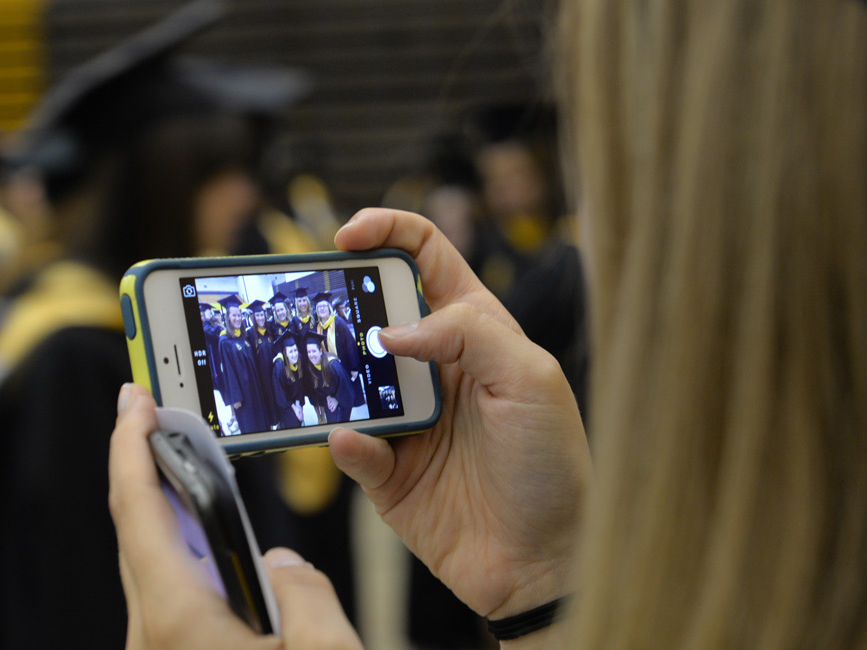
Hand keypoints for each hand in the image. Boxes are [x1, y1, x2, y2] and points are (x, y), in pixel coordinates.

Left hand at [110, 384, 362, 649]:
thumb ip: (307, 590)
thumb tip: (281, 563)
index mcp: (178, 617)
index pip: (138, 510)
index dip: (129, 445)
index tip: (137, 400)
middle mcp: (153, 633)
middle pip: (138, 531)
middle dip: (147, 465)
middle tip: (161, 417)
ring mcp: (158, 648)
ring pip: (153, 564)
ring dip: (170, 510)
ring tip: (192, 469)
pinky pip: (171, 593)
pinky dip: (187, 551)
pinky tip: (214, 541)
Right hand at [330, 209, 590, 618]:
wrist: (543, 562)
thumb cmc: (551, 466)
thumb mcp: (531, 379)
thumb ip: (467, 332)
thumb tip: (394, 330)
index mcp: (475, 330)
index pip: (426, 258)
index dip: (386, 233)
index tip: (346, 237)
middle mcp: (435, 367)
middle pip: (372, 313)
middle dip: (340, 303)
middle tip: (315, 306)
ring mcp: (407, 418)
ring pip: (349, 378)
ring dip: (332, 374)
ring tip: (321, 374)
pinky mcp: (386, 469)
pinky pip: (350, 445)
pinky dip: (346, 442)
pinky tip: (354, 441)